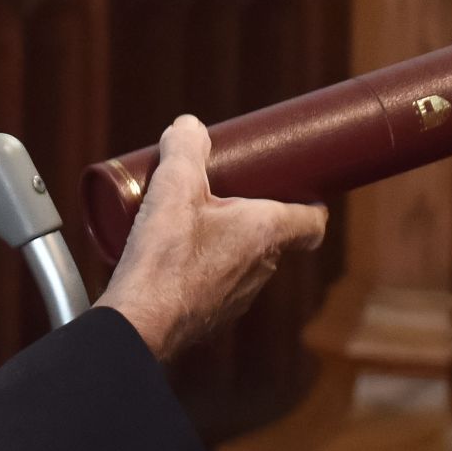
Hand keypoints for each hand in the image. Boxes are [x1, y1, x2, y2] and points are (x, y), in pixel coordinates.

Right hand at [95, 116, 325, 361]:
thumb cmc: (164, 258)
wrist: (139, 325)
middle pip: (275, 236)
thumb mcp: (173, 187)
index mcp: (265, 232)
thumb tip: (189, 125)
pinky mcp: (213, 317)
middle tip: (227, 192)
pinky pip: (221, 283)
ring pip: (246, 261)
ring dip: (229, 241)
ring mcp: (239, 298)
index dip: (310, 203)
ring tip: (193, 221)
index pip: (312, 221)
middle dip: (255, 213)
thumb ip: (184, 149)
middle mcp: (262, 268)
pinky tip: (175, 257)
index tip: (298, 189)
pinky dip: (208, 266)